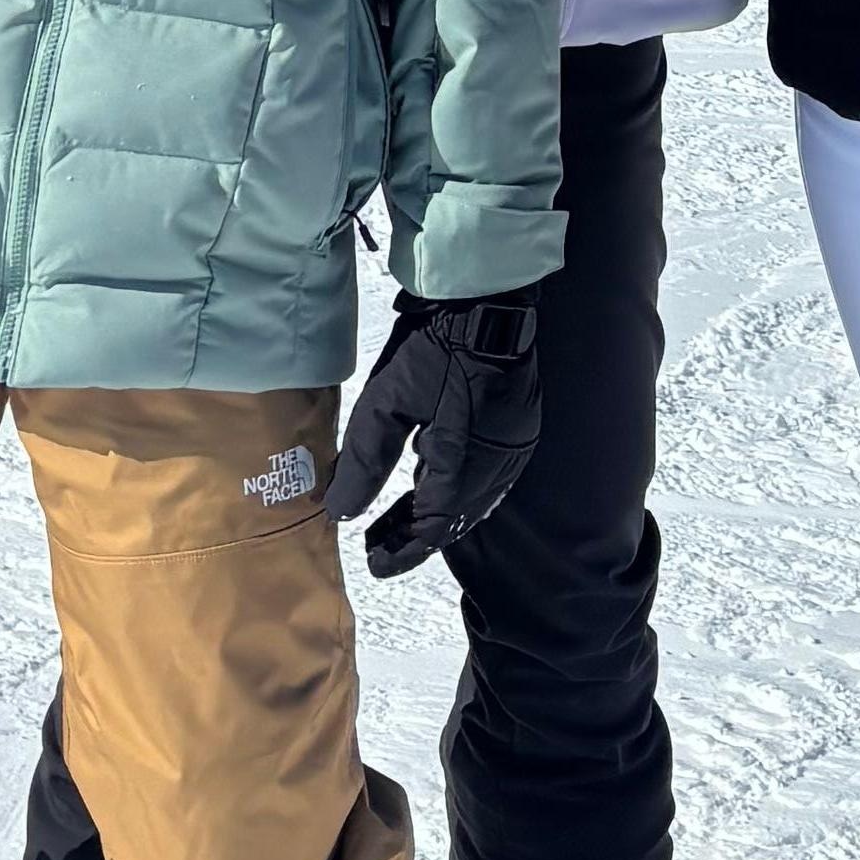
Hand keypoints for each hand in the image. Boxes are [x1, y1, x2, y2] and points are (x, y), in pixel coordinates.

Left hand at [324, 295, 542, 576]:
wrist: (487, 297)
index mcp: (467, 464)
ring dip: (435, 512)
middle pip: (457, 519)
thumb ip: (365, 462)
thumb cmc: (432, 347)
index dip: (403, 550)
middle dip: (415, 534)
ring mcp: (514, 446)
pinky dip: (454, 488)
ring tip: (395, 518)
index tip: (373, 562)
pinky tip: (428, 480)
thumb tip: (340, 513)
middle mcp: (498, 464)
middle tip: (377, 542)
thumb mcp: (385, 404)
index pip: (435, 528)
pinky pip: (486, 477)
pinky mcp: (519, 427)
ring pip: (473, 500)